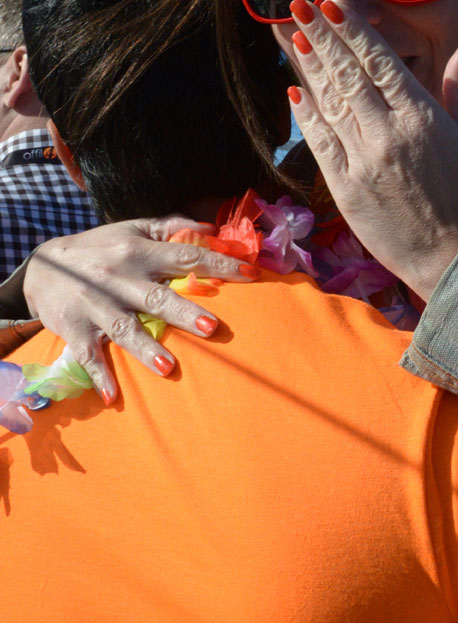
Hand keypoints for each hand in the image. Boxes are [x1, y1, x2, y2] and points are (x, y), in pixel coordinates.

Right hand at [23, 216, 259, 402]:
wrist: (40, 267)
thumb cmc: (99, 248)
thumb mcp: (132, 228)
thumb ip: (171, 226)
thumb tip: (210, 227)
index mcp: (139, 251)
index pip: (185, 256)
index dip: (219, 264)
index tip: (252, 275)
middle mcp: (119, 277)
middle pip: (156, 296)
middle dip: (183, 312)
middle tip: (212, 327)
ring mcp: (97, 305)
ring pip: (124, 328)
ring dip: (146, 349)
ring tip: (169, 367)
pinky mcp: (75, 328)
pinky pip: (88, 354)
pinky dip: (99, 375)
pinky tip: (113, 396)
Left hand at [286, 0, 457, 300]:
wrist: (449, 254)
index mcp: (421, 116)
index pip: (379, 62)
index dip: (352, 31)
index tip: (332, 6)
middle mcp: (388, 133)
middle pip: (347, 74)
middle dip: (321, 36)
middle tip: (298, 7)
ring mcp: (362, 160)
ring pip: (329, 102)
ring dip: (309, 67)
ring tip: (293, 37)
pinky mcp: (344, 186)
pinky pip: (320, 141)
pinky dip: (307, 114)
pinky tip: (296, 90)